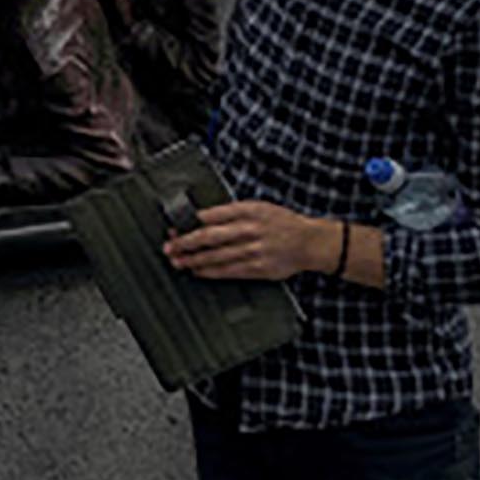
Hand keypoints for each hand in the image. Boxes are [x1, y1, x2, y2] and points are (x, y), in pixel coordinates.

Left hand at [164, 201, 331, 280]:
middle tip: (169, 247)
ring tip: (177, 261)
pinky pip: (228, 271)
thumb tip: (201, 219)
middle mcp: (250, 229)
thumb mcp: (259, 207)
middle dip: (185, 243)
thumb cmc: (282, 223)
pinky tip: (197, 271)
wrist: (310, 242)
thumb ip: (233, 212)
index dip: (189, 223)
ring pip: (216, 256)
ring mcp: (254, 250)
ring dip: (193, 260)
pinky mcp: (258, 268)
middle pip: (209, 237)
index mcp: (249, 210)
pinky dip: (210, 272)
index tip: (174, 227)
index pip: (211, 215)